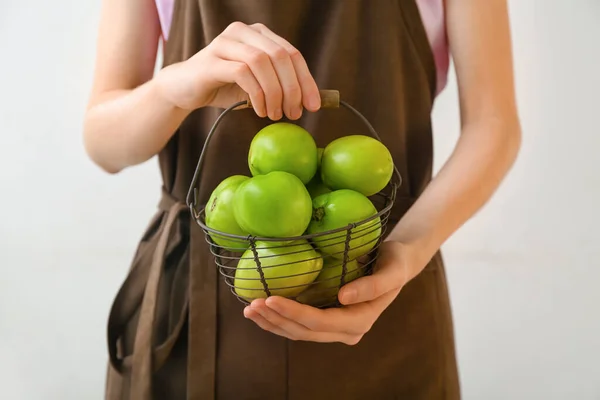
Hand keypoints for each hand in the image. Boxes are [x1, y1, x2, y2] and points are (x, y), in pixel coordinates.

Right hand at [156, 21, 320, 119]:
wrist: (184, 90)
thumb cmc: (224, 87)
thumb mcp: (258, 85)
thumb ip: (280, 85)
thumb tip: (311, 100)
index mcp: (259, 35)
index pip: (292, 54)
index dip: (306, 80)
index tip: (314, 105)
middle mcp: (243, 32)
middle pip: (281, 56)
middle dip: (293, 89)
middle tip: (295, 113)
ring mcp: (226, 43)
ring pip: (263, 62)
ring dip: (275, 93)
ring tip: (275, 114)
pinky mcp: (212, 60)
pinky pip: (243, 73)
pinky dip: (257, 94)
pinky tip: (258, 111)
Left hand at [243, 241, 424, 344]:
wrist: (398, 263)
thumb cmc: (395, 262)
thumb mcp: (391, 270)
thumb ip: (373, 286)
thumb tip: (343, 297)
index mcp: (360, 321)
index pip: (320, 322)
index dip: (293, 313)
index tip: (271, 298)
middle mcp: (347, 331)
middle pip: (305, 331)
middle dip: (276, 319)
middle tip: (251, 305)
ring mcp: (337, 329)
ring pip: (299, 333)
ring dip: (273, 323)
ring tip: (250, 309)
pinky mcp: (329, 321)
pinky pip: (300, 325)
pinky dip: (280, 319)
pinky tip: (263, 310)